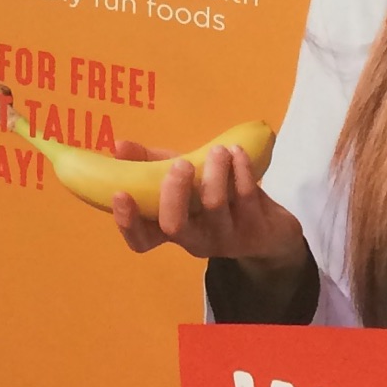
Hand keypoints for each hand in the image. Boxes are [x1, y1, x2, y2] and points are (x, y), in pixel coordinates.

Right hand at [109, 139, 310, 284]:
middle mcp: (195, 239)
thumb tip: (117, 146)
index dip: (128, 223)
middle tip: (180, 164)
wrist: (269, 231)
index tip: (120, 193)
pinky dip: (240, 169)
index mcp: (172, 230)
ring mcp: (226, 236)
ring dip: (214, 171)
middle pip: (175, 226)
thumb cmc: (214, 198)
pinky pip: (246, 195)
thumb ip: (149, 166)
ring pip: (214, 204)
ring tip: (217, 150)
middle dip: (174, 191)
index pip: (142, 241)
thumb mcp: (183, 183)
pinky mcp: (255, 227)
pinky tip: (237, 152)